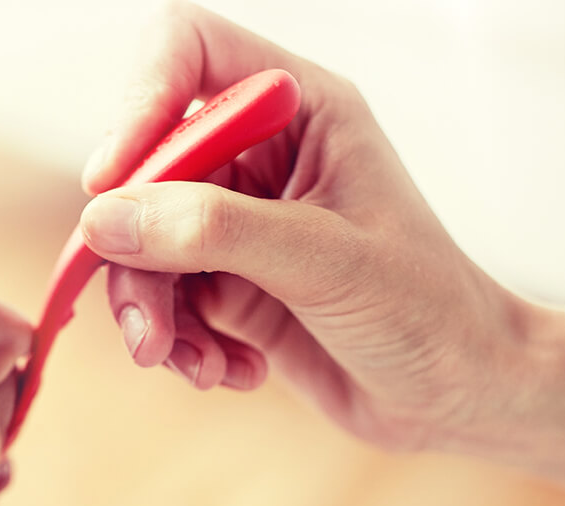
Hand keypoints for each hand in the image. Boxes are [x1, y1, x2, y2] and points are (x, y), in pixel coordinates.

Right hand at [78, 1, 526, 453]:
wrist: (459, 393)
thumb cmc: (428, 309)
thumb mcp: (324, 260)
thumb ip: (213, 231)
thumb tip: (105, 220)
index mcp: (300, 110)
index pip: (188, 52)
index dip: (139, 101)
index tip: (112, 181)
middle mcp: (259, 155)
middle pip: (143, 169)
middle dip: (135, 254)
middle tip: (150, 327)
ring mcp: (237, 221)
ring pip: (139, 244)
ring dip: (152, 314)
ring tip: (195, 364)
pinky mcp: (225, 282)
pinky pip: (161, 300)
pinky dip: (181, 344)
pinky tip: (230, 371)